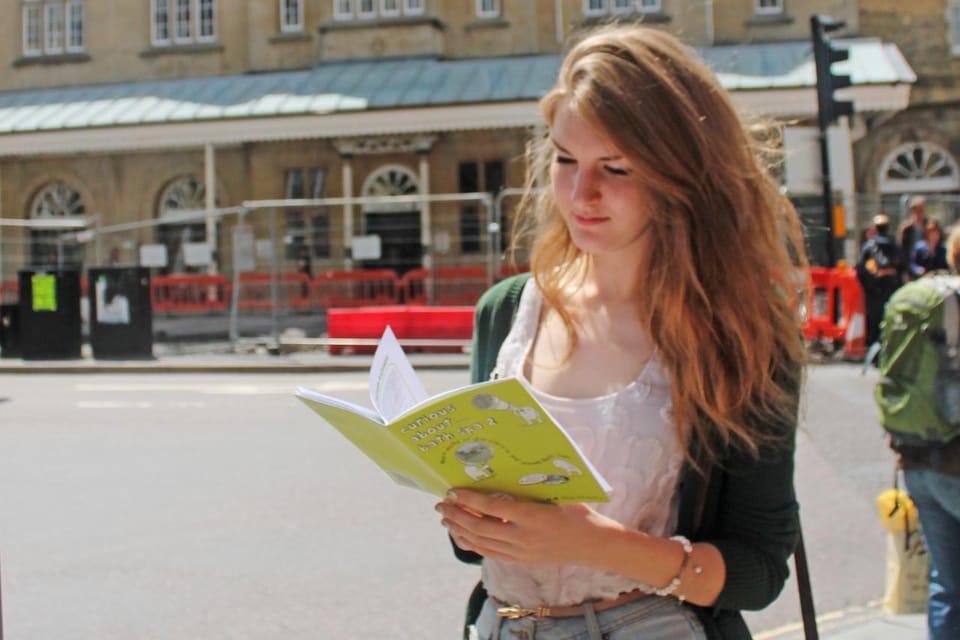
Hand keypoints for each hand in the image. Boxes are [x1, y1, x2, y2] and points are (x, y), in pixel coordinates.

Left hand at [435, 489, 622, 566]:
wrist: (593, 545)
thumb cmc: (577, 512)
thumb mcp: (557, 493)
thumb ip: (533, 484)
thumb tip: (511, 462)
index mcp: (532, 517)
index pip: (492, 508)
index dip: (469, 499)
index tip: (453, 491)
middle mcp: (523, 538)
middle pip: (480, 528)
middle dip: (456, 516)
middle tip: (441, 505)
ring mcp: (521, 553)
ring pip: (481, 543)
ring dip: (460, 531)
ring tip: (445, 519)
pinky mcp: (521, 561)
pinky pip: (490, 553)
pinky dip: (472, 544)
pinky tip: (462, 535)